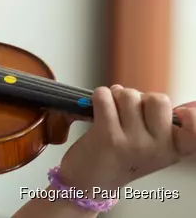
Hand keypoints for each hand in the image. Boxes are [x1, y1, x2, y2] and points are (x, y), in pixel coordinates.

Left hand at [58, 85, 195, 192]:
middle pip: (158, 99)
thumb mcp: (152, 147)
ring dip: (116, 96)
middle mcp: (158, 148)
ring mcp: (134, 143)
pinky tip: (99, 108)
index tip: (180, 113)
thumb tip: (192, 104)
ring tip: (112, 111)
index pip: (195, 131)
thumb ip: (165, 124)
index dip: (191, 116)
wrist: (91, 182)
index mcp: (173, 149)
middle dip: (140, 97)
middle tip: (130, 111)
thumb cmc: (121, 157)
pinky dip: (100, 96)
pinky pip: (105, 97)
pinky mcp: (108, 136)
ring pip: (129, 95)